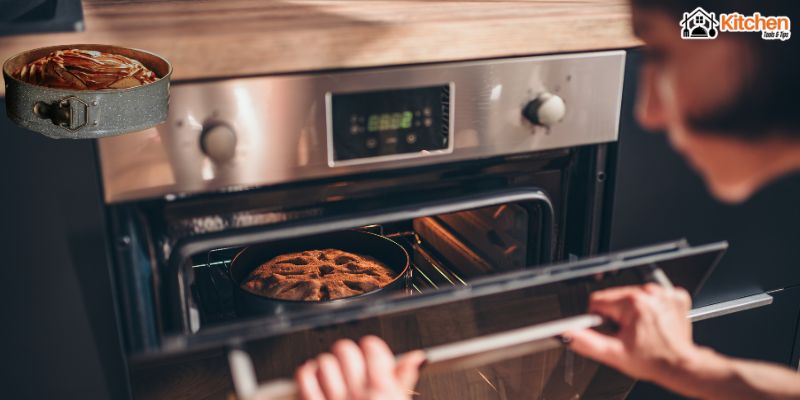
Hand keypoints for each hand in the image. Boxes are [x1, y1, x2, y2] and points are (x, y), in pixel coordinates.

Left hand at [295, 335, 424, 399]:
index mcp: (382, 390)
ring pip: (324, 362)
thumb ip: (405, 379)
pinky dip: (306, 373)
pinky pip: (304, 379)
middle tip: (351, 364)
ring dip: (327, 365)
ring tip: (333, 373)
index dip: (371, 347)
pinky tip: (313, 376)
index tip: (370, 351)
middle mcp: (358, 394)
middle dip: (348, 353)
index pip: (372, 347)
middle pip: (345, 349)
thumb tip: (416, 357)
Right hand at [565, 283, 697, 381]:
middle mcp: (648, 293)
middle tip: (628, 334)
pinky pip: (652, 296)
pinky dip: (651, 308)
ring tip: (641, 330)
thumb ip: (587, 342)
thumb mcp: (614, 354)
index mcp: (632, 303)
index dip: (599, 319)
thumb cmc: (653, 361)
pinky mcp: (674, 296)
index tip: (612, 330)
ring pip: (632, 295)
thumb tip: (568, 333)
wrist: (681, 366)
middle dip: (616, 315)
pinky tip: (653, 323)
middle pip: (615, 297)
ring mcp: (663, 294)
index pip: (598, 300)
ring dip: (632, 311)